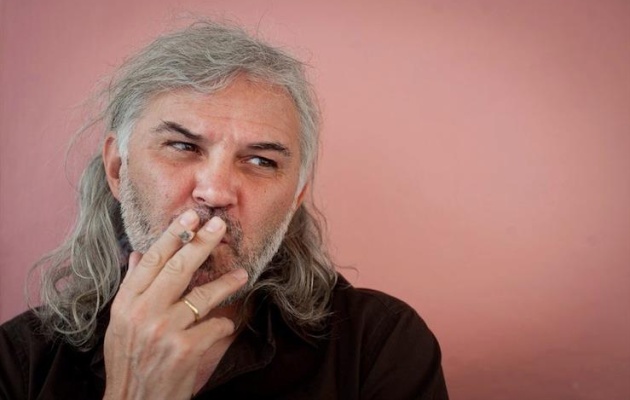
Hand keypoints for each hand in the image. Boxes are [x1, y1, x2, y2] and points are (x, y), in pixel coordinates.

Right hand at [102, 210, 247, 399]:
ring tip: (241, 274)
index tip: (190, 216)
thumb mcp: (120, 324)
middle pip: (178, 268)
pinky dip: (223, 325)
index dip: (173, 235)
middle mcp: (144, 313)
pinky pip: (214, 326)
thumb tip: (139, 255)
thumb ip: (132, 288)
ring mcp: (165, 331)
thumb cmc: (128, 362)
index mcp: (126, 304)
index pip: (152, 261)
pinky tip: (224, 326)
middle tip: (220, 225)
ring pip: (202, 295)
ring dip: (225, 283)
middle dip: (202, 243)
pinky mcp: (185, 350)